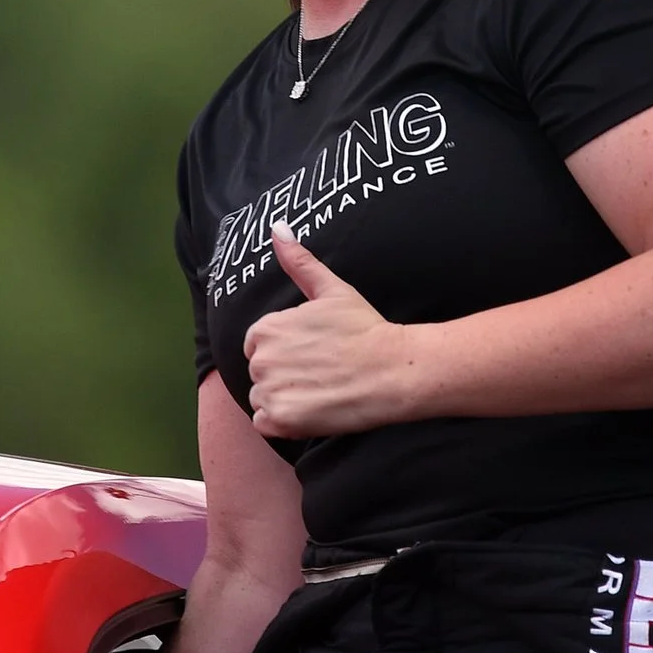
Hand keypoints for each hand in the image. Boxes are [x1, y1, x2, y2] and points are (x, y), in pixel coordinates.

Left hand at [241, 221, 427, 437]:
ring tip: (321, 391)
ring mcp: (270, 390)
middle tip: (322, 372)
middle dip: (284, 376)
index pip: (259, 345)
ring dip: (285, 400)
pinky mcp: (281, 420)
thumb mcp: (331, 290)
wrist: (394, 370)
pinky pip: (266, 424)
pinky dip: (285, 423)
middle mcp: (261, 359)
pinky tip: (313, 410)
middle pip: (260, 373)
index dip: (287, 351)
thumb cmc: (365, 329)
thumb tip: (277, 227)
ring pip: (263, 399)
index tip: (314, 353)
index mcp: (266, 328)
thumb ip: (299, 262)